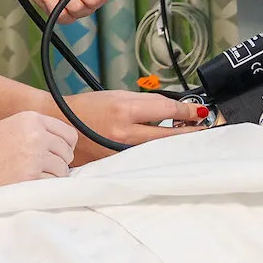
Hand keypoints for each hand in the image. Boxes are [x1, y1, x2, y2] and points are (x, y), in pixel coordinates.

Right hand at [0, 110, 75, 193]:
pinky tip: (27, 188)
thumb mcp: (7, 129)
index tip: (56, 157)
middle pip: (67, 152)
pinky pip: (52, 186)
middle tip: (40, 172)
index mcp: (30, 119)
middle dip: (58, 164)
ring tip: (30, 180)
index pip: (68, 133)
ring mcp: (34, 156)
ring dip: (52, 178)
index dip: (64, 147)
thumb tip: (62, 148)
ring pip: (63, 170)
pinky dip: (44, 190)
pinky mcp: (30, 178)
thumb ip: (33, 133)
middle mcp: (36, 134)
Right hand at [51, 89, 208, 162]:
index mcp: (124, 110)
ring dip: (174, 146)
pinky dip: (154, 156)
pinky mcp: (115, 166)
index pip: (166, 111)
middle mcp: (124, 134)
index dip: (187, 111)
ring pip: (158, 151)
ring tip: (185, 140)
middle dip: (189, 133)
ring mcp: (120, 153)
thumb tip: (172, 110)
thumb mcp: (117, 96)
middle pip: (168, 136)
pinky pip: (142, 161)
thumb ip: (146, 103)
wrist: (59, 123)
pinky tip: (162, 153)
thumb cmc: (87, 108)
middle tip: (204, 130)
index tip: (200, 111)